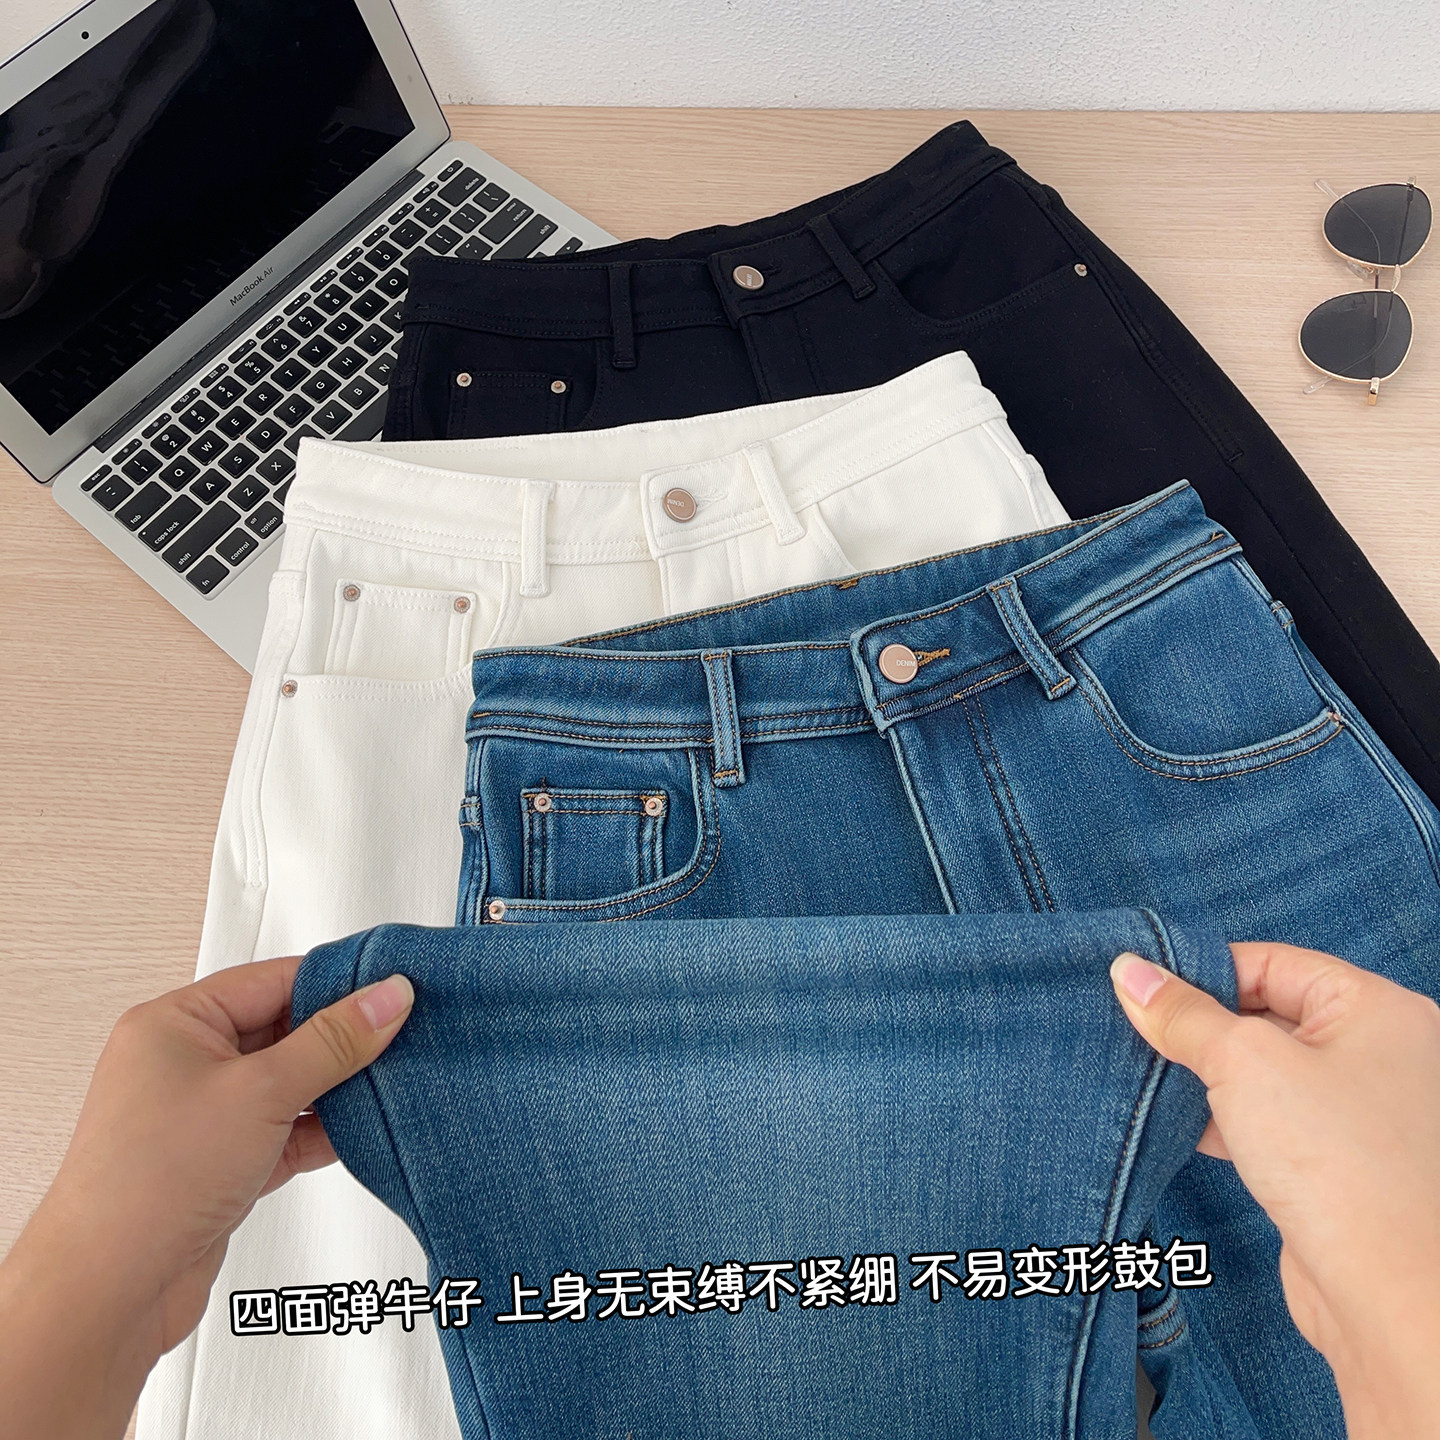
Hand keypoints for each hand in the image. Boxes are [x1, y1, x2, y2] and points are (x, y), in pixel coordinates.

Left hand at [0, 956, 412, 1439]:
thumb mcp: (260, 1092)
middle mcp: (183, 1064)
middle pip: (283, 1031)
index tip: (394, 989)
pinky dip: (321, 1131)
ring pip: (287, 1084)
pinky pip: (284, 1131)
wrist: (109, 1292)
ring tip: (392, 1083)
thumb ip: (333, 1042)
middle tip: (403, 1035)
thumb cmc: (151, 1183)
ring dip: (336, 1088)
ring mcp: (201, 1117)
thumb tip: (386, 997)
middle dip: (342, 1039)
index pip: (273, 980)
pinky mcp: (219, 1165)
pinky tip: (361, 1131)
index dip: (337, 984)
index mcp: (175, 1023)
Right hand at [1111, 942, 1439, 1439]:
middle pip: (1269, 1014)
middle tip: (1135, 1029)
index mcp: (1378, 1010)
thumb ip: (1182, 1014)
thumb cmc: (1340, 1164)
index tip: (1141, 986)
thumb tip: (1130, 971)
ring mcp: (1361, 1115)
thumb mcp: (1242, 1062)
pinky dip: (1224, 1119)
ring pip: (1266, 1073)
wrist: (1391, 1295)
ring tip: (1146, 1077)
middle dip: (1201, 1025)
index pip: (1273, 963)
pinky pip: (1271, 1123)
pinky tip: (1178, 1124)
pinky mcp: (1338, 1168)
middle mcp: (1380, 1055)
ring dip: (1207, 1076)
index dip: (1203, 971)